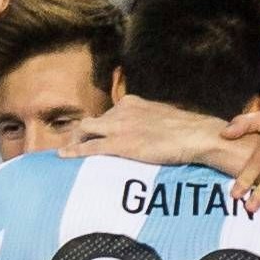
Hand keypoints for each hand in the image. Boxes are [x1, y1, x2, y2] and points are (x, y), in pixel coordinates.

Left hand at [58, 95, 222, 164]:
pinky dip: (74, 152)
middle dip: (81, 134)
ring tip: (68, 153)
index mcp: (132, 103)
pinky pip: (90, 148)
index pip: (107, 113)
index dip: (97, 127)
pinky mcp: (120, 144)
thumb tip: (145, 134)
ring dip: (75, 142)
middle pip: (93, 122)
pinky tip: (64, 156)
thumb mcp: (162, 119)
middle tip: (74, 146)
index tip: (92, 135)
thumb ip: (148, 122)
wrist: (195, 135)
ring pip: (85, 131)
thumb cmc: (186, 131)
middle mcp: (121, 110)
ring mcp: (119, 126)